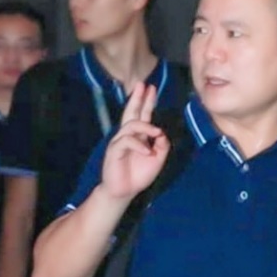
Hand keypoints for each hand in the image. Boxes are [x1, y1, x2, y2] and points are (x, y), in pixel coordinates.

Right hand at [100, 81, 169, 202]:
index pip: (142, 115)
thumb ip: (162, 145)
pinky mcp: (114, 151)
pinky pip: (127, 141)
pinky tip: (147, 151)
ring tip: (156, 132)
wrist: (124, 192)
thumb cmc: (139, 175)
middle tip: (142, 84)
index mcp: (138, 136)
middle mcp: (127, 136)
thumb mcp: (158, 159)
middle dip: (137, 99)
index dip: (147, 102)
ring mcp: (119, 142)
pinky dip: (139, 145)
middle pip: (131, 113)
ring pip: (131, 125)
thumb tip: (161, 133)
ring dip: (146, 127)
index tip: (151, 88)